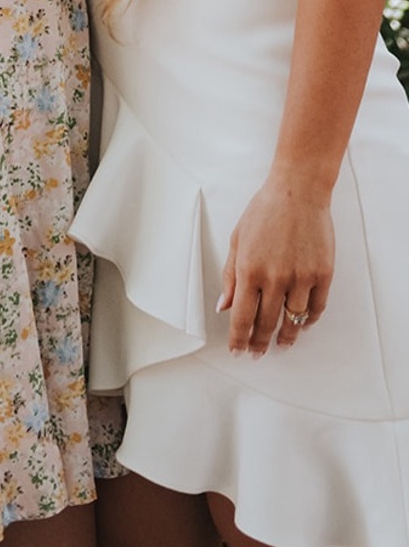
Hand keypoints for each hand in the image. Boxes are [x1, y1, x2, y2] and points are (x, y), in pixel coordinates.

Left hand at [219, 173, 333, 355]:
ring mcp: (301, 277)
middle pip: (266, 323)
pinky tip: (302, 324)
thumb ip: (230, 277)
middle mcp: (275, 278)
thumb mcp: (236, 241)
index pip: (242, 317)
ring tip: (281, 345)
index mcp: (249, 271)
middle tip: (256, 353)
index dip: (239, 338)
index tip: (238, 350)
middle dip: (259, 342)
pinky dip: (309, 320)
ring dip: (287, 337)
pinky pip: (316, 307)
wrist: (297, 193)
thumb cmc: (263, 212)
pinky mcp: (322, 274)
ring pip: (293, 320)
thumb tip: (224, 305)